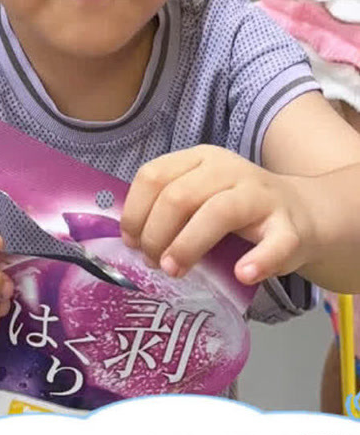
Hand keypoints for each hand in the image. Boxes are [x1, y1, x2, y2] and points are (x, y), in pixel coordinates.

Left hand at [120, 145, 315, 284]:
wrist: (303, 211)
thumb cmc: (236, 207)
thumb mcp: (200, 194)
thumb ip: (168, 208)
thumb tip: (130, 241)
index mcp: (199, 159)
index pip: (154, 175)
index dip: (135, 211)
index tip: (130, 241)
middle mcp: (228, 169)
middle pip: (179, 196)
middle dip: (156, 233)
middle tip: (152, 263)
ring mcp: (261, 196)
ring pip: (219, 213)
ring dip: (189, 245)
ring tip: (174, 271)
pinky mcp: (290, 227)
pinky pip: (276, 242)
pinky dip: (258, 260)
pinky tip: (242, 275)